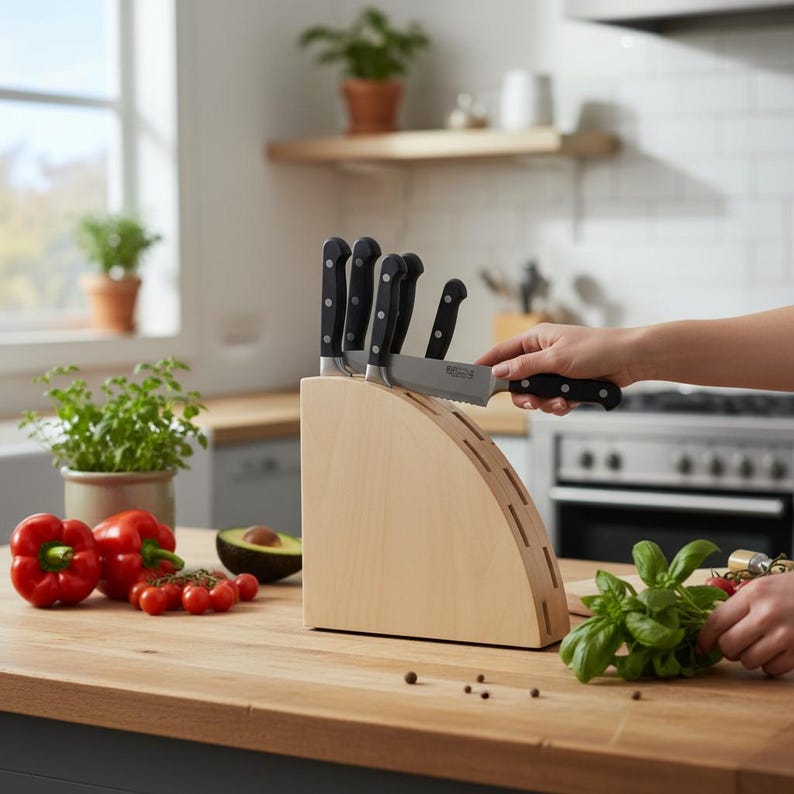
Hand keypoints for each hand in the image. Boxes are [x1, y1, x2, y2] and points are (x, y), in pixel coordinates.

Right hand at [475, 323, 640, 413]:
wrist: (630, 361)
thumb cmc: (598, 349)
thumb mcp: (556, 359)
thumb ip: (525, 367)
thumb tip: (499, 371)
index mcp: (537, 339)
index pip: (502, 351)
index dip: (486, 364)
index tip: (472, 377)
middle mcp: (543, 354)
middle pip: (516, 379)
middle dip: (523, 393)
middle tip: (530, 401)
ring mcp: (555, 371)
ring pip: (535, 393)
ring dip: (545, 402)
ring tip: (559, 402)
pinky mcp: (567, 386)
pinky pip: (552, 400)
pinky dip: (559, 405)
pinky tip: (570, 403)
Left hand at [698, 574, 793, 676]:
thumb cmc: (790, 590)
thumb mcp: (761, 587)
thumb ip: (738, 605)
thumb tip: (713, 628)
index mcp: (752, 595)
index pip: (716, 621)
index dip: (704, 638)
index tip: (701, 647)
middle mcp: (766, 615)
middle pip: (729, 646)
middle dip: (727, 649)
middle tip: (734, 645)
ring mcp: (785, 636)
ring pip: (748, 661)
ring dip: (748, 657)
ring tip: (758, 645)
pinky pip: (771, 669)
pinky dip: (769, 665)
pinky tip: (775, 651)